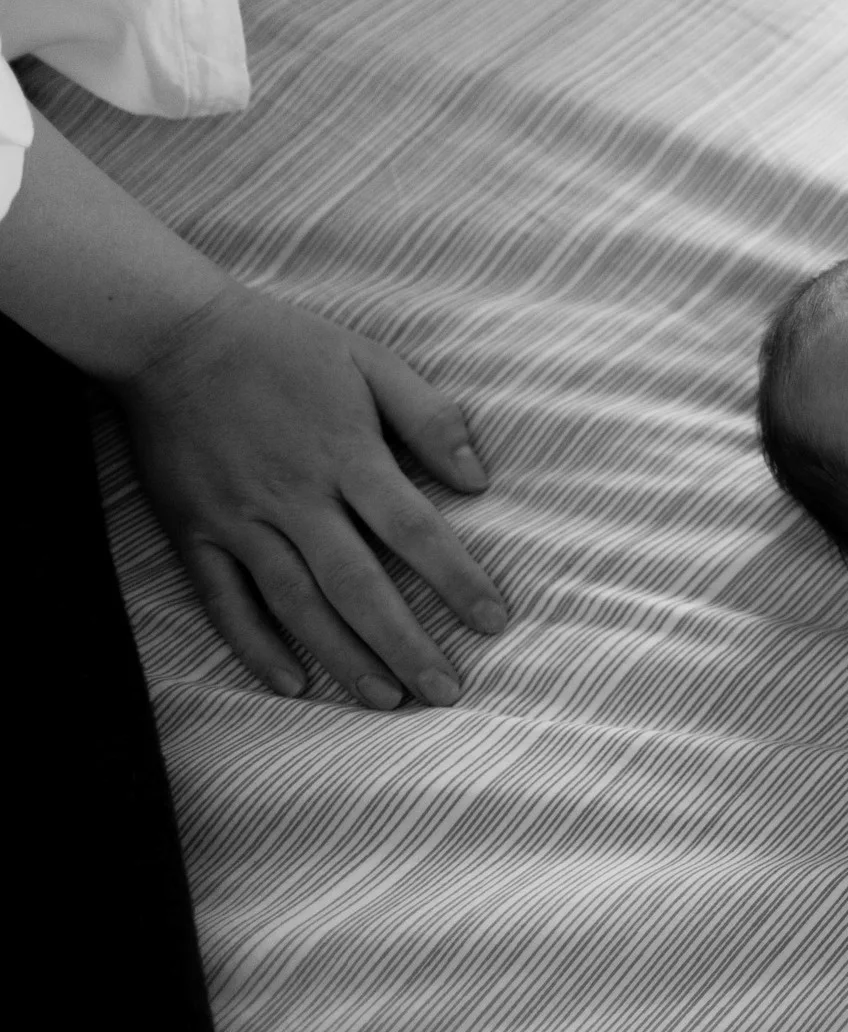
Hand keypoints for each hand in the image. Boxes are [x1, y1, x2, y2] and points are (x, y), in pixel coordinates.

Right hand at [113, 283, 507, 708]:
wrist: (168, 333)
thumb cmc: (280, 344)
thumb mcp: (367, 360)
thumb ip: (427, 416)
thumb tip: (479, 478)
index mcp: (345, 454)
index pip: (415, 530)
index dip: (459, 580)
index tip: (496, 622)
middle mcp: (294, 497)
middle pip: (359, 585)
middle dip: (407, 644)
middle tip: (448, 692)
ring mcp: (239, 519)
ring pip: (297, 604)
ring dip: (344, 657)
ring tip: (386, 699)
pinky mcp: (192, 531)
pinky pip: (224, 601)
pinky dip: (254, 647)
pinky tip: (292, 683)